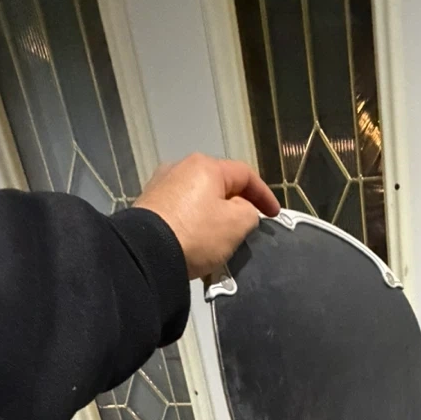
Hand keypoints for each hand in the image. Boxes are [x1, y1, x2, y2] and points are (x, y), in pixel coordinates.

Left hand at [134, 153, 279, 279]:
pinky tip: (197, 238)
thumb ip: (249, 212)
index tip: (274, 215)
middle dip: (236, 202)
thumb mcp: (237, 224)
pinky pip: (180, 210)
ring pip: (198, 197)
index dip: (264, 195)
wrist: (145, 254)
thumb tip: (241, 210)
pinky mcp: (146, 205)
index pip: (245, 174)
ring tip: (222, 234)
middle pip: (219, 184)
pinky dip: (194, 221)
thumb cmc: (197, 234)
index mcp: (206, 166)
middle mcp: (181, 167)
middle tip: (248, 224)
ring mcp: (160, 185)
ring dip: (213, 213)